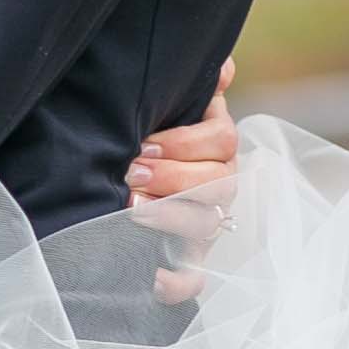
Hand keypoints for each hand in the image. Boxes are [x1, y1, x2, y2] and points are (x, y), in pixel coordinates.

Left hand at [126, 57, 238, 302]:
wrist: (126, 176)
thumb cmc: (150, 135)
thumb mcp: (172, 106)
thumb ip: (196, 87)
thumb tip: (222, 66)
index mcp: (216, 147)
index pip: (222, 142)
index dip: (186, 143)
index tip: (145, 142)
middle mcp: (218, 188)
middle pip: (219, 183)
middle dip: (173, 178)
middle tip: (131, 172)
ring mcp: (205, 226)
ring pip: (207, 225)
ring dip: (171, 219)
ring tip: (130, 208)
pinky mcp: (188, 262)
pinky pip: (193, 280)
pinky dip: (177, 283)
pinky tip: (154, 277)